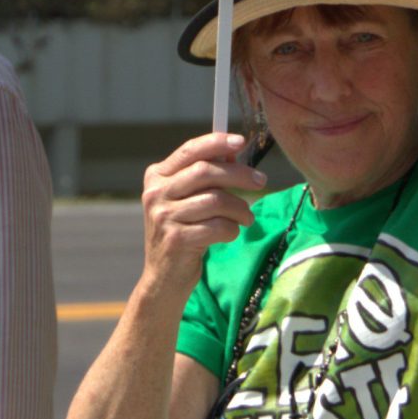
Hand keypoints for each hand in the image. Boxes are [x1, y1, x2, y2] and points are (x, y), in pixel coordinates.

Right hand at [139, 133, 265, 291]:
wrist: (163, 277)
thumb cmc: (182, 231)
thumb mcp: (185, 200)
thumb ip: (203, 176)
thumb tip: (232, 152)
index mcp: (156, 176)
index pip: (190, 151)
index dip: (217, 143)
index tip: (241, 141)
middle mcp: (156, 193)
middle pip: (206, 172)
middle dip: (239, 174)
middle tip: (261, 181)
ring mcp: (163, 217)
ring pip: (216, 200)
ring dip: (240, 208)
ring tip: (246, 217)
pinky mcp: (176, 239)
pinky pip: (218, 227)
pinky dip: (232, 230)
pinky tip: (230, 234)